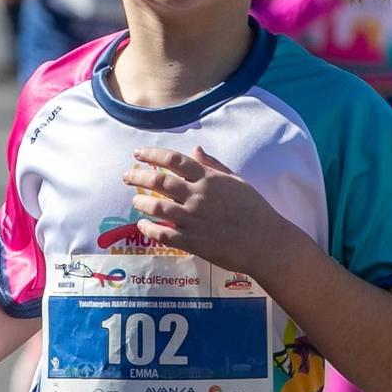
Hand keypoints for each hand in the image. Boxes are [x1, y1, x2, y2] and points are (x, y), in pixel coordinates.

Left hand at [121, 146, 295, 275]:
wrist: (266, 241)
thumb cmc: (254, 209)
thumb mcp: (236, 181)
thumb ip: (213, 165)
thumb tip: (195, 149)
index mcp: (209, 178)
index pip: (173, 160)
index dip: (152, 155)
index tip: (137, 154)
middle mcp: (198, 196)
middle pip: (159, 181)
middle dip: (138, 176)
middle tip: (126, 176)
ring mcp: (193, 219)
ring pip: (157, 206)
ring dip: (141, 202)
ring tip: (134, 201)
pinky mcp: (192, 241)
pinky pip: (163, 234)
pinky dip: (149, 229)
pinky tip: (142, 226)